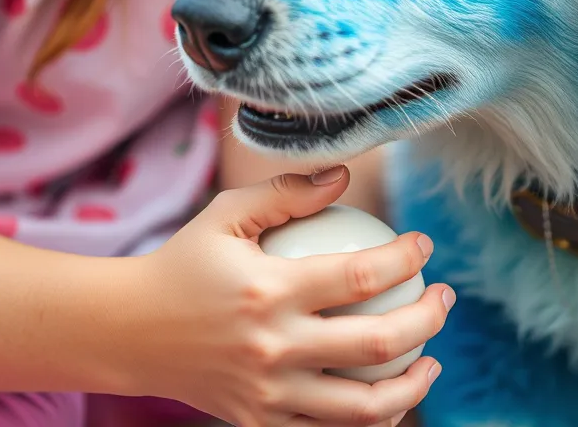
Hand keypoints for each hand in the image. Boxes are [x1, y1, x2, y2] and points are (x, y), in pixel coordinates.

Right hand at [125, 166, 451, 425]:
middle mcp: (274, 347)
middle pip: (377, 343)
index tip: (424, 242)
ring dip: (413, 384)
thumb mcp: (226, 214)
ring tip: (431, 360)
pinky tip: (387, 396)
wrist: (132, 331)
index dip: (405, 257)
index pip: (361, 275)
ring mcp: (270, 394)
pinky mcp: (261, 424)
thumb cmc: (184, 262)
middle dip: (428, 318)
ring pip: (366, 408)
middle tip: (445, 297)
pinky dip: (371, 420)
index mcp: (269, 290)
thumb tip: (345, 176)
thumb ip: (286, 193)